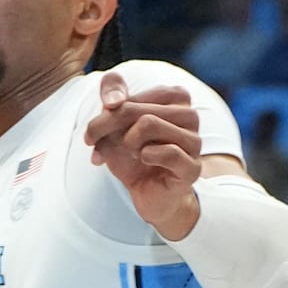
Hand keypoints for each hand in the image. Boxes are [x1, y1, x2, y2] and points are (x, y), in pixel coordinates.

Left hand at [83, 71, 202, 237]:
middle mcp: (190, 115)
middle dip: (105, 128)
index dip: (104, 113)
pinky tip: (145, 160)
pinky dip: (145, 156)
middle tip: (96, 144)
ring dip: (127, 142)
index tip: (93, 133)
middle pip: (132, 109)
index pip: (130, 94)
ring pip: (148, 123)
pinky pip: (166, 151)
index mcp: (174, 97)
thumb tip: (112, 102)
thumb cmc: (131, 154)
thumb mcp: (112, 122)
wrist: (146, 194)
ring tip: (132, 152)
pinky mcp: (192, 166)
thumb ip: (111, 94)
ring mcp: (194, 141)